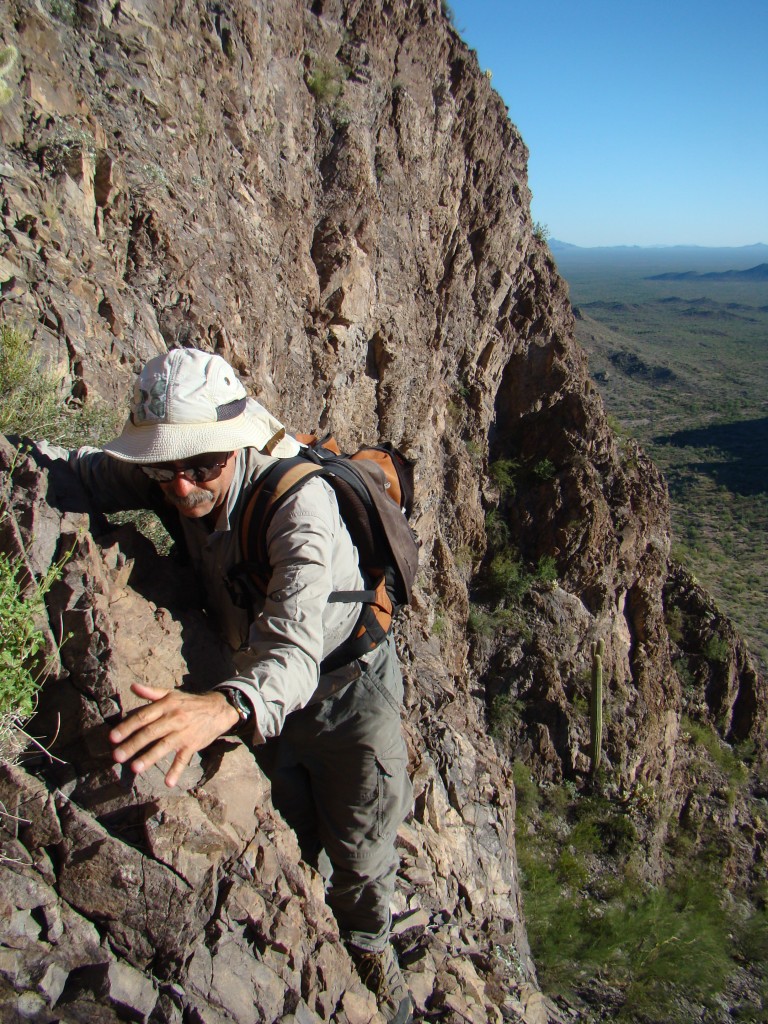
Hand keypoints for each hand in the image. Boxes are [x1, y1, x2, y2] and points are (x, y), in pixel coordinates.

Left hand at [109, 682, 240, 787]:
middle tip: (117, 756)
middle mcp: (174, 718)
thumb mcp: (172, 694)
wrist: (218, 709)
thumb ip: (151, 692)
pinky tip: (168, 782)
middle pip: (150, 733)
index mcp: (166, 705)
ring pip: (164, 746)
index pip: (143, 717)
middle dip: (132, 745)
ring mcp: (183, 733)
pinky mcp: (193, 745)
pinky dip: (176, 770)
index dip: (127, 727)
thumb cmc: (190, 703)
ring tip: (134, 768)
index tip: (113, 737)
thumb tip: (132, 686)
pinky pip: (183, 759)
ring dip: (149, 758)